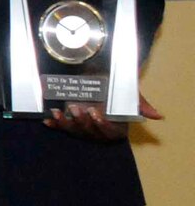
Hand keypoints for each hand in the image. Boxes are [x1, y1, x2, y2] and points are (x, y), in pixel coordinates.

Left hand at [45, 93, 163, 140]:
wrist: (96, 72)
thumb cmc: (114, 83)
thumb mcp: (127, 92)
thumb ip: (140, 104)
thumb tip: (158, 116)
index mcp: (116, 124)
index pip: (111, 133)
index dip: (103, 126)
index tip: (97, 114)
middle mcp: (99, 128)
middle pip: (90, 133)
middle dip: (82, 123)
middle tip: (77, 109)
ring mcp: (83, 125)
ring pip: (75, 131)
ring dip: (66, 123)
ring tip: (58, 112)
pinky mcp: (70, 120)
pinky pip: (62, 126)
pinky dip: (54, 124)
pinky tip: (47, 120)